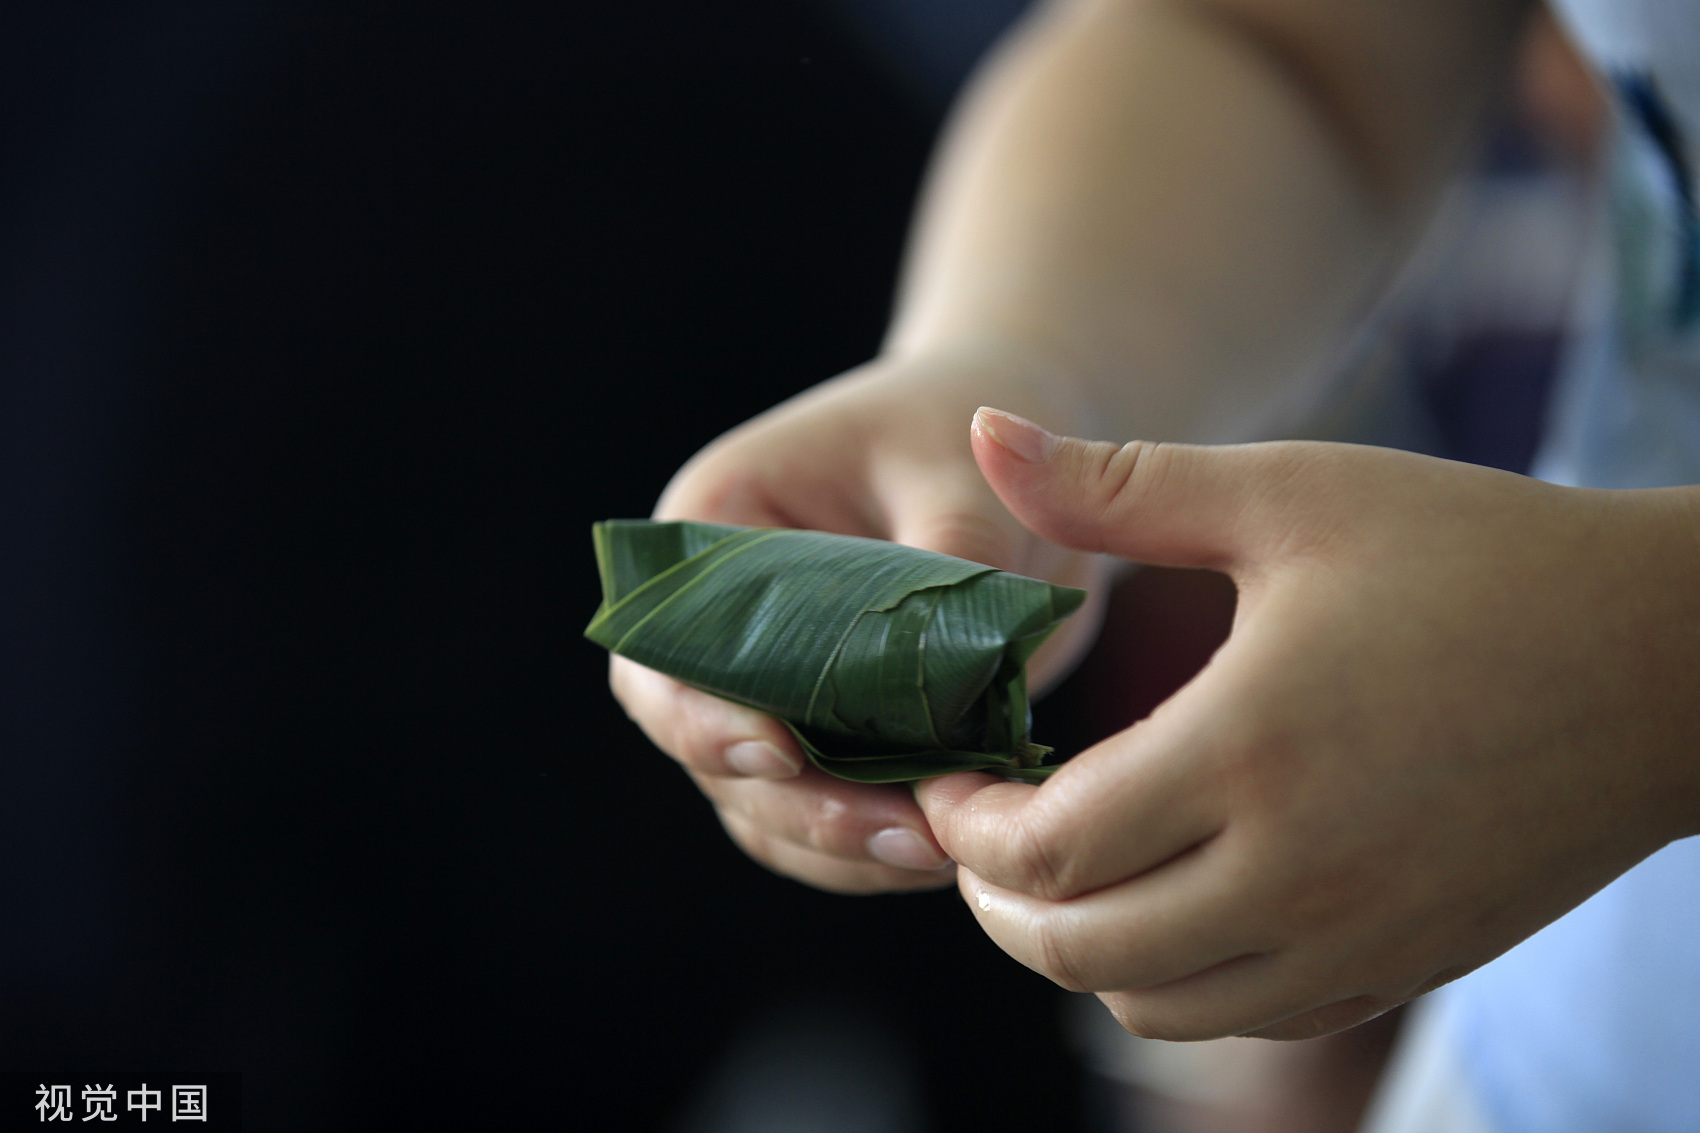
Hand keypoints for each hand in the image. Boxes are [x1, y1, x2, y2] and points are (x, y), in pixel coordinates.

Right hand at [610, 361, 1109, 892]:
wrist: (1015, 465)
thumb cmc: (961, 435)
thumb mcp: (966, 477)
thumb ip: (952, 563)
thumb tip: (954, 673)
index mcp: (716, 528)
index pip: (666, 645)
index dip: (704, 714)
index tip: (783, 753)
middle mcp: (720, 622)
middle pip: (706, 746)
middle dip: (798, 803)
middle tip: (903, 831)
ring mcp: (769, 689)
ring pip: (763, 803)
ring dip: (839, 843)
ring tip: (936, 851)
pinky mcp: (831, 738)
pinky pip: (824, 819)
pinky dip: (872, 849)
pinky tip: (942, 851)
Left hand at [918, 408, 1699, 1037]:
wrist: (1668, 662)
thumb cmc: (1479, 557)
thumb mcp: (1295, 492)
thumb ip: (1119, 484)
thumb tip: (982, 430)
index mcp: (1251, 750)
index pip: (1046, 848)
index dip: (964, 824)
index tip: (948, 773)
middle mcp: (1296, 873)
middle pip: (1076, 948)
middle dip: (993, 897)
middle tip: (980, 824)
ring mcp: (1354, 939)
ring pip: (1150, 1003)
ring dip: (1074, 944)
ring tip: (1062, 859)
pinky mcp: (1400, 967)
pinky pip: (1241, 1016)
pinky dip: (1168, 976)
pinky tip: (1165, 892)